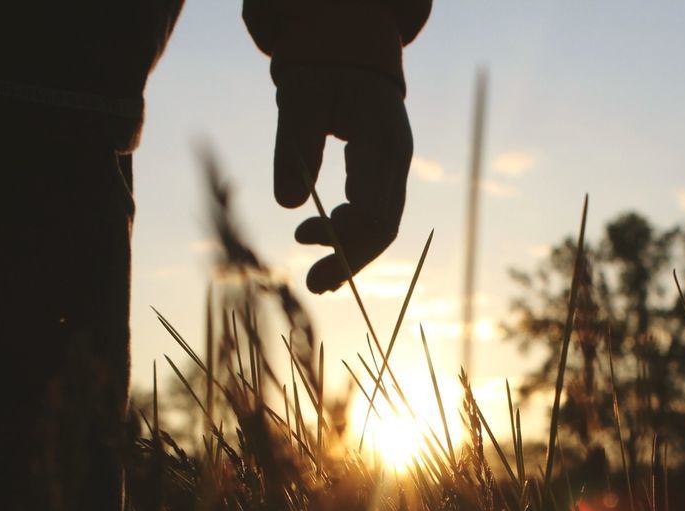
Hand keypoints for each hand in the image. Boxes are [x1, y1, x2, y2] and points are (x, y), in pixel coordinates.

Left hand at [273, 65, 412, 293]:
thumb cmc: (322, 72)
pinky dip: (349, 234)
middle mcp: (397, 161)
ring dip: (349, 251)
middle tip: (314, 285)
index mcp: (383, 142)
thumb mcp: (300, 100)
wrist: (347, 52)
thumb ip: (294, 148)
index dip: (345, 238)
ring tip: (315, 276)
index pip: (376, 209)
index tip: (302, 241)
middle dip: (350, 258)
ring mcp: (393, 169)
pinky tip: (321, 242)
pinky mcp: (382, 175)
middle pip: (384, 226)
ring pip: (381, 225)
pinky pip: (374, 214)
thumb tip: (287, 205)